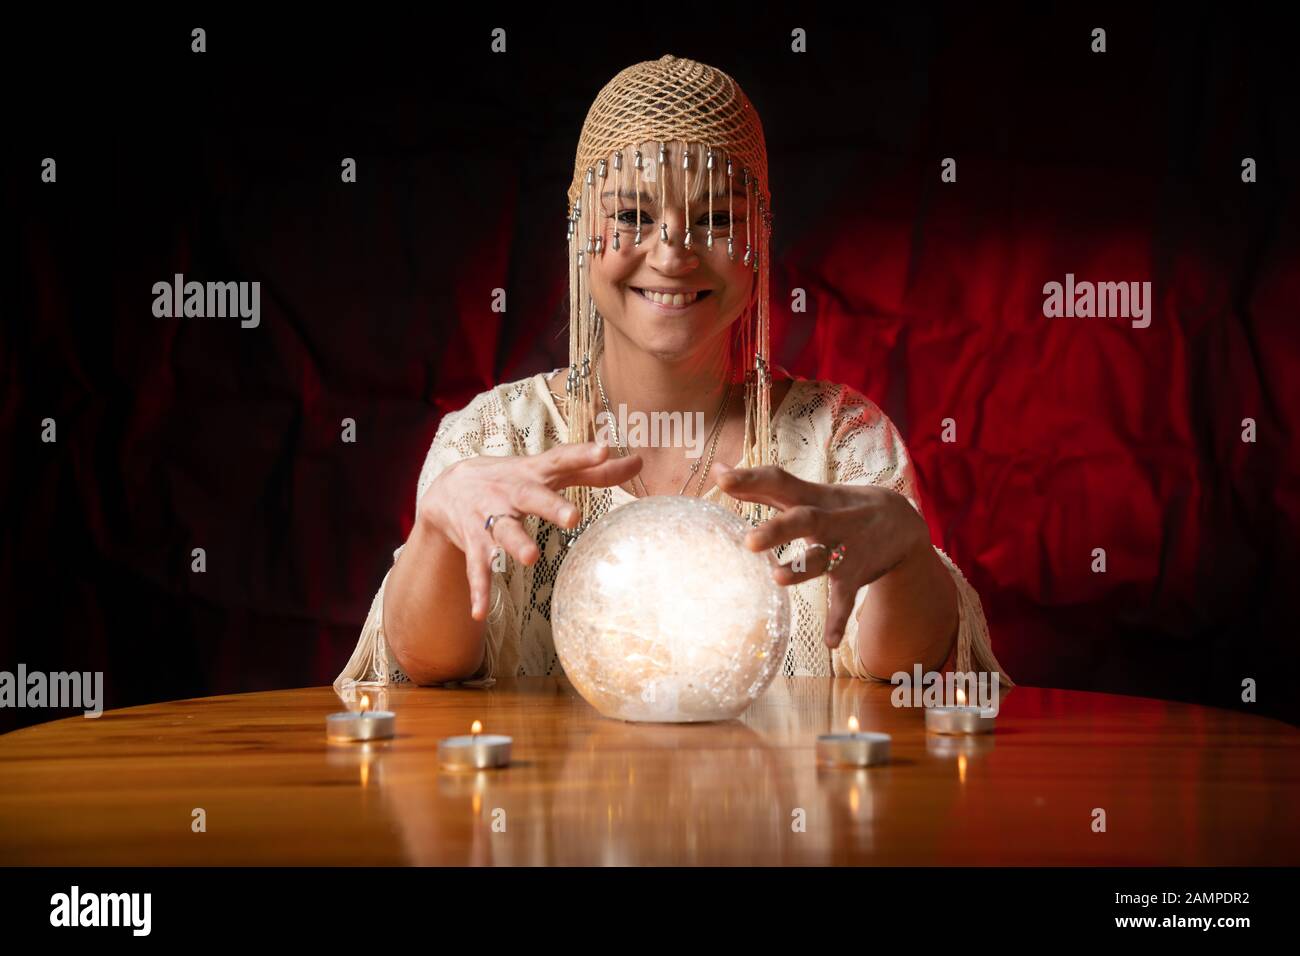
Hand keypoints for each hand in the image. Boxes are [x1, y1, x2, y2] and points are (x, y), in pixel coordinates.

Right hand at [420, 441, 642, 620]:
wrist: (449, 488)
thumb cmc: (513, 478)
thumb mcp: (549, 472)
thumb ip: (594, 470)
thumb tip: (640, 462)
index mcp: (534, 472)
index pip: (561, 459)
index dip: (582, 454)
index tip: (604, 449)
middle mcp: (511, 492)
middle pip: (531, 496)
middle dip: (550, 506)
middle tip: (573, 517)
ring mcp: (490, 517)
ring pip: (503, 530)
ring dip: (515, 543)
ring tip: (530, 558)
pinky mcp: (473, 541)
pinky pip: (476, 567)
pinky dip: (478, 590)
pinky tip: (480, 612)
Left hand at [711, 462, 929, 648]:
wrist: (901, 522)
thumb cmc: (838, 506)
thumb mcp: (807, 492)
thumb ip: (762, 486)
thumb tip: (718, 472)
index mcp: (810, 497)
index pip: (779, 482)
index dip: (751, 479)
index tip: (721, 478)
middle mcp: (828, 520)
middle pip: (803, 520)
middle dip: (778, 530)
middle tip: (749, 541)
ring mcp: (844, 548)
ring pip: (822, 559)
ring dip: (801, 569)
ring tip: (777, 579)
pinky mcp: (855, 575)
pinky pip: (846, 600)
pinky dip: (838, 619)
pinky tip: (830, 641)